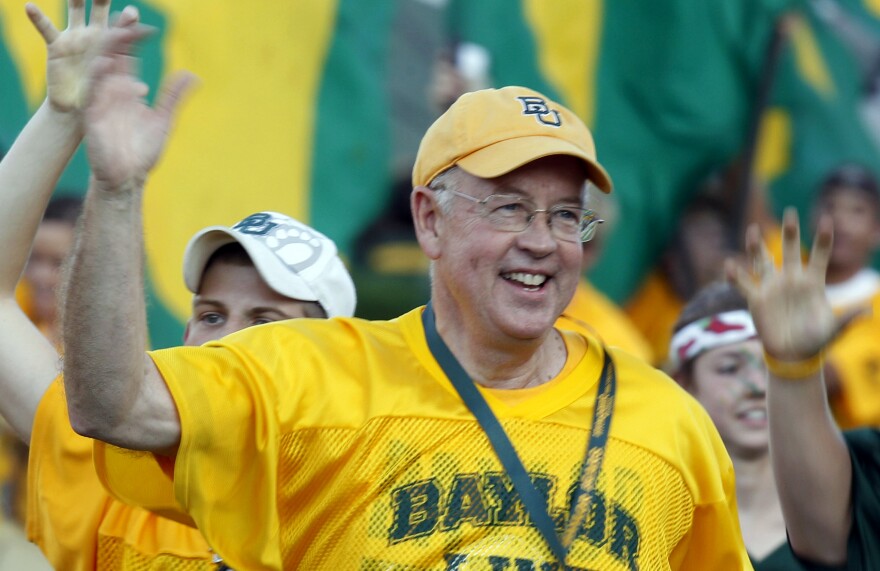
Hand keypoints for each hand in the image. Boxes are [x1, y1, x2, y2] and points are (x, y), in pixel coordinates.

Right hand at [27, 0, 140, 113]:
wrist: (76, 109)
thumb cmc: (101, 100)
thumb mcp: (116, 95)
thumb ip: (129, 89)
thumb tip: (142, 89)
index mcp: (114, 46)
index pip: (123, 28)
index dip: (127, 20)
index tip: (132, 13)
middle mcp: (94, 36)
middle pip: (100, 11)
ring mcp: (75, 38)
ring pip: (75, 11)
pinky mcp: (56, 46)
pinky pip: (46, 29)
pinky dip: (38, 18)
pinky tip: (30, 7)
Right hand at [83, 27, 194, 189]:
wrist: (129, 177)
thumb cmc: (143, 151)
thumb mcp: (163, 118)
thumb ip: (174, 96)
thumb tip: (192, 75)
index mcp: (127, 89)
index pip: (128, 57)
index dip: (134, 41)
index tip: (146, 27)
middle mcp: (112, 91)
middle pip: (113, 56)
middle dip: (120, 37)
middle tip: (129, 18)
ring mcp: (101, 102)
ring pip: (100, 69)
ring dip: (108, 51)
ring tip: (118, 33)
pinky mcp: (93, 116)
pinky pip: (92, 93)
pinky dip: (98, 79)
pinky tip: (106, 65)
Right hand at [727, 208, 838, 359]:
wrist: (792, 354)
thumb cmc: (816, 341)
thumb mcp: (833, 330)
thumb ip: (847, 319)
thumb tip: (869, 312)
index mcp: (812, 283)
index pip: (819, 256)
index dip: (823, 239)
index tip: (826, 219)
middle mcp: (791, 280)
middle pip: (790, 250)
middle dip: (790, 231)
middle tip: (790, 212)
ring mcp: (772, 288)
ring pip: (762, 260)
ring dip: (756, 246)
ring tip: (752, 230)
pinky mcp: (755, 299)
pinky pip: (743, 284)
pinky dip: (735, 275)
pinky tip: (728, 265)